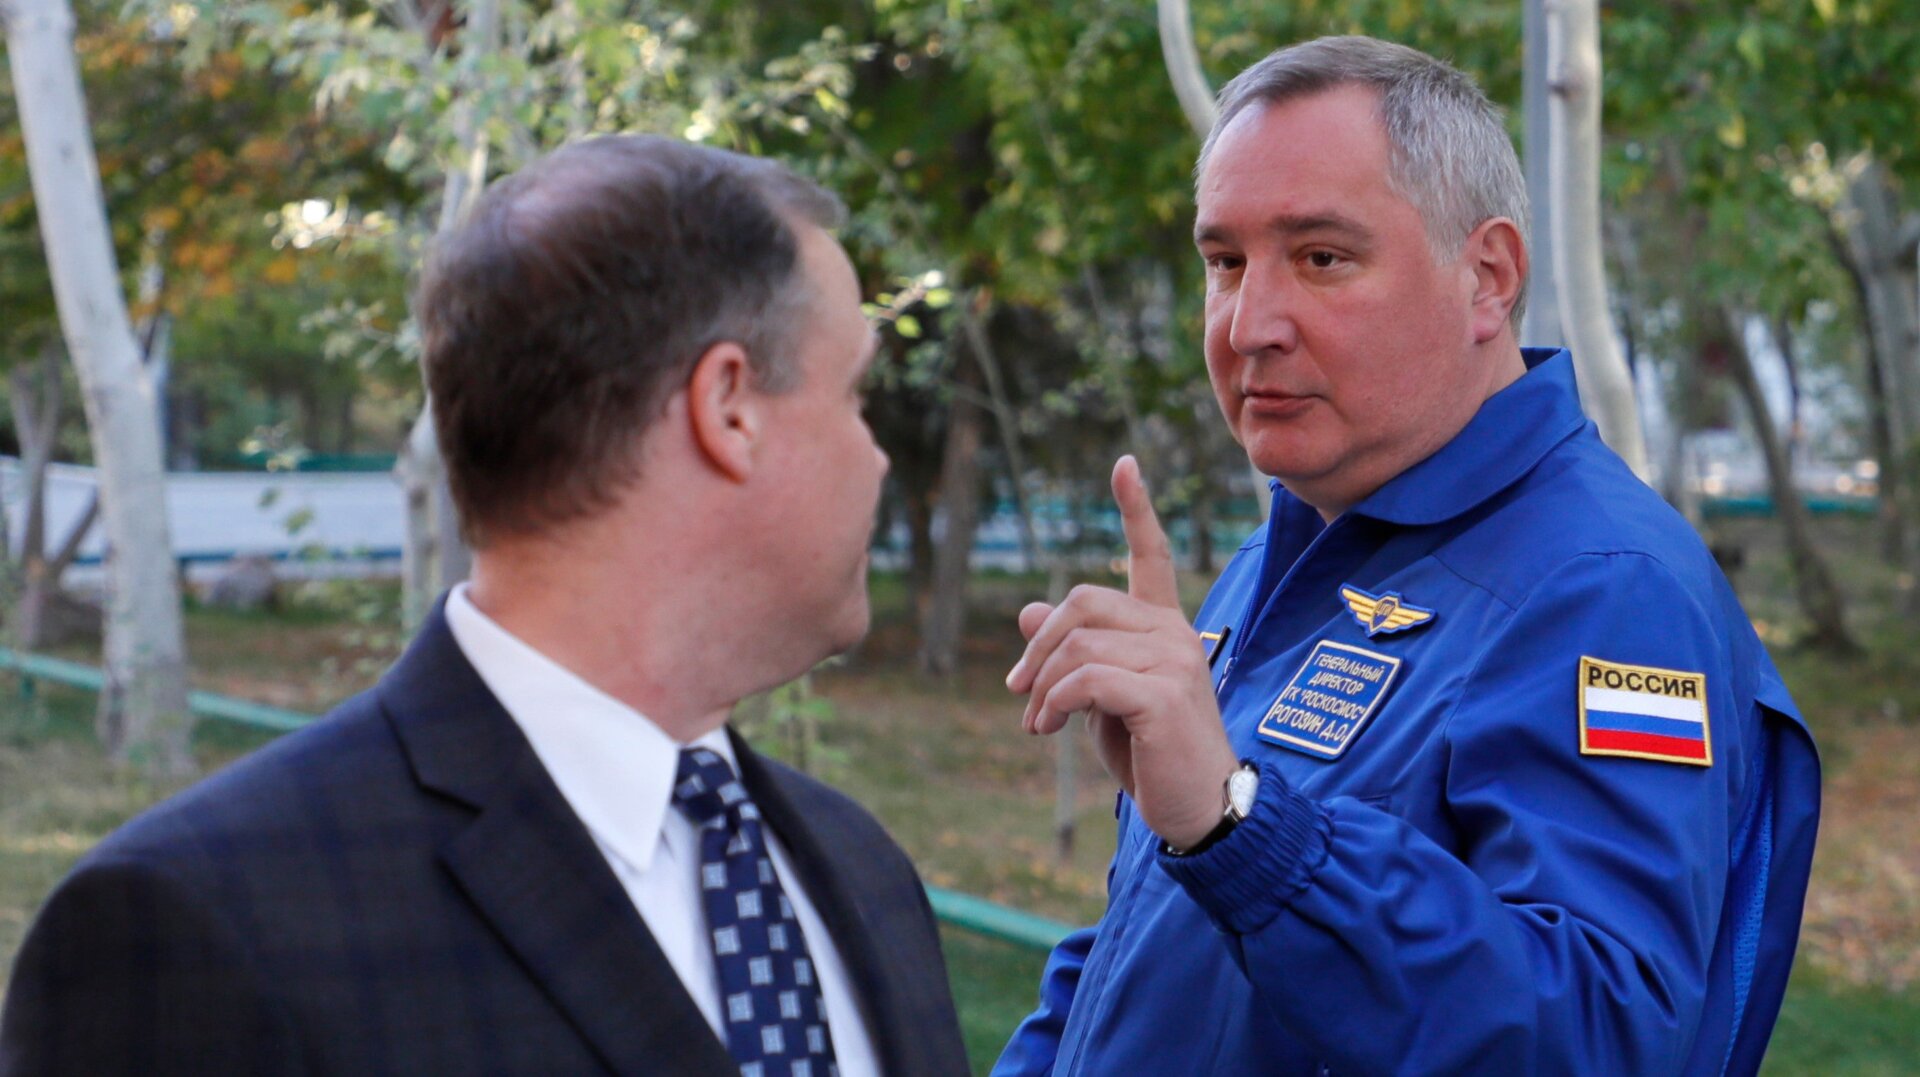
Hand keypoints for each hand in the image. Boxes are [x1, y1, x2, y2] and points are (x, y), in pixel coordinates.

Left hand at [1007, 455, 1240, 850]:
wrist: (1198, 810)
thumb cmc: (1151, 754)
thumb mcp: (1102, 699)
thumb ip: (1074, 654)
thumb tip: (1027, 610)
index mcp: (1164, 626)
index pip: (1150, 555)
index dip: (1135, 509)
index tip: (1124, 465)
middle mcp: (1175, 631)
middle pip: (1082, 602)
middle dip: (1037, 646)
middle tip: (1016, 692)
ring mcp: (1175, 659)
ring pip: (1078, 644)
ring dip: (1040, 687)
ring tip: (1037, 725)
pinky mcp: (1164, 694)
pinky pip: (1087, 679)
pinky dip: (1054, 703)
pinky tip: (1049, 729)